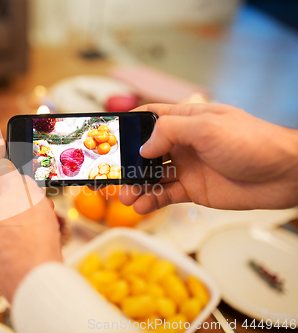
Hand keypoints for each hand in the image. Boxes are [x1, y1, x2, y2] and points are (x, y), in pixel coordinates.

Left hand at [0, 140, 62, 301]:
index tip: (1, 143)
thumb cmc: (28, 235)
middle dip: (3, 178)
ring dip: (10, 198)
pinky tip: (31, 216)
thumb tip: (2, 167)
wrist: (33, 281)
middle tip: (20, 170)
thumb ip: (8, 173)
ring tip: (34, 197)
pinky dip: (9, 216)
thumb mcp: (22, 191)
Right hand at [120, 103, 297, 213]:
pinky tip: (141, 206)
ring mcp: (187, 167)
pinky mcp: (193, 189)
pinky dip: (151, 200)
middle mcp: (183, 143)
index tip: (109, 137)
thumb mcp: (206, 128)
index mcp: (186, 119)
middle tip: (112, 176)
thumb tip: (143, 147)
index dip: (129, 126)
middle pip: (145, 151)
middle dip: (128, 163)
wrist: (283, 175)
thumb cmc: (252, 142)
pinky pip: (165, 194)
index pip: (150, 117)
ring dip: (136, 186)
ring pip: (152, 175)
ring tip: (125, 197)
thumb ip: (169, 132)